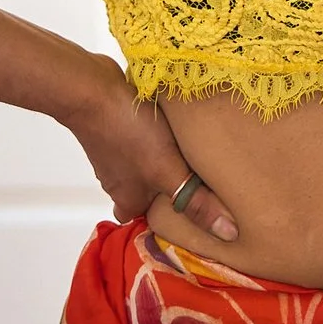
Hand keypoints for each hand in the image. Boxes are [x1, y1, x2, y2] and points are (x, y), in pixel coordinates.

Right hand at [70, 55, 238, 241]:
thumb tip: (228, 233)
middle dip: (170, 187)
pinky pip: (140, 141)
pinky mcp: (116, 128)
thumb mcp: (169, 172)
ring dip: (164, 160)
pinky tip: (173, 127)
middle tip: (199, 180)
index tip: (193, 212)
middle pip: (147, 193)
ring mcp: (115, 153)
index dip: (167, 220)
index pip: (147, 221)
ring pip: (144, 166)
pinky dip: (155, 137)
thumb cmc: (131, 134)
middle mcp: (118, 182)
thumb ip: (195, 203)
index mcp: (128, 200)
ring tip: (193, 152)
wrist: (93, 90)